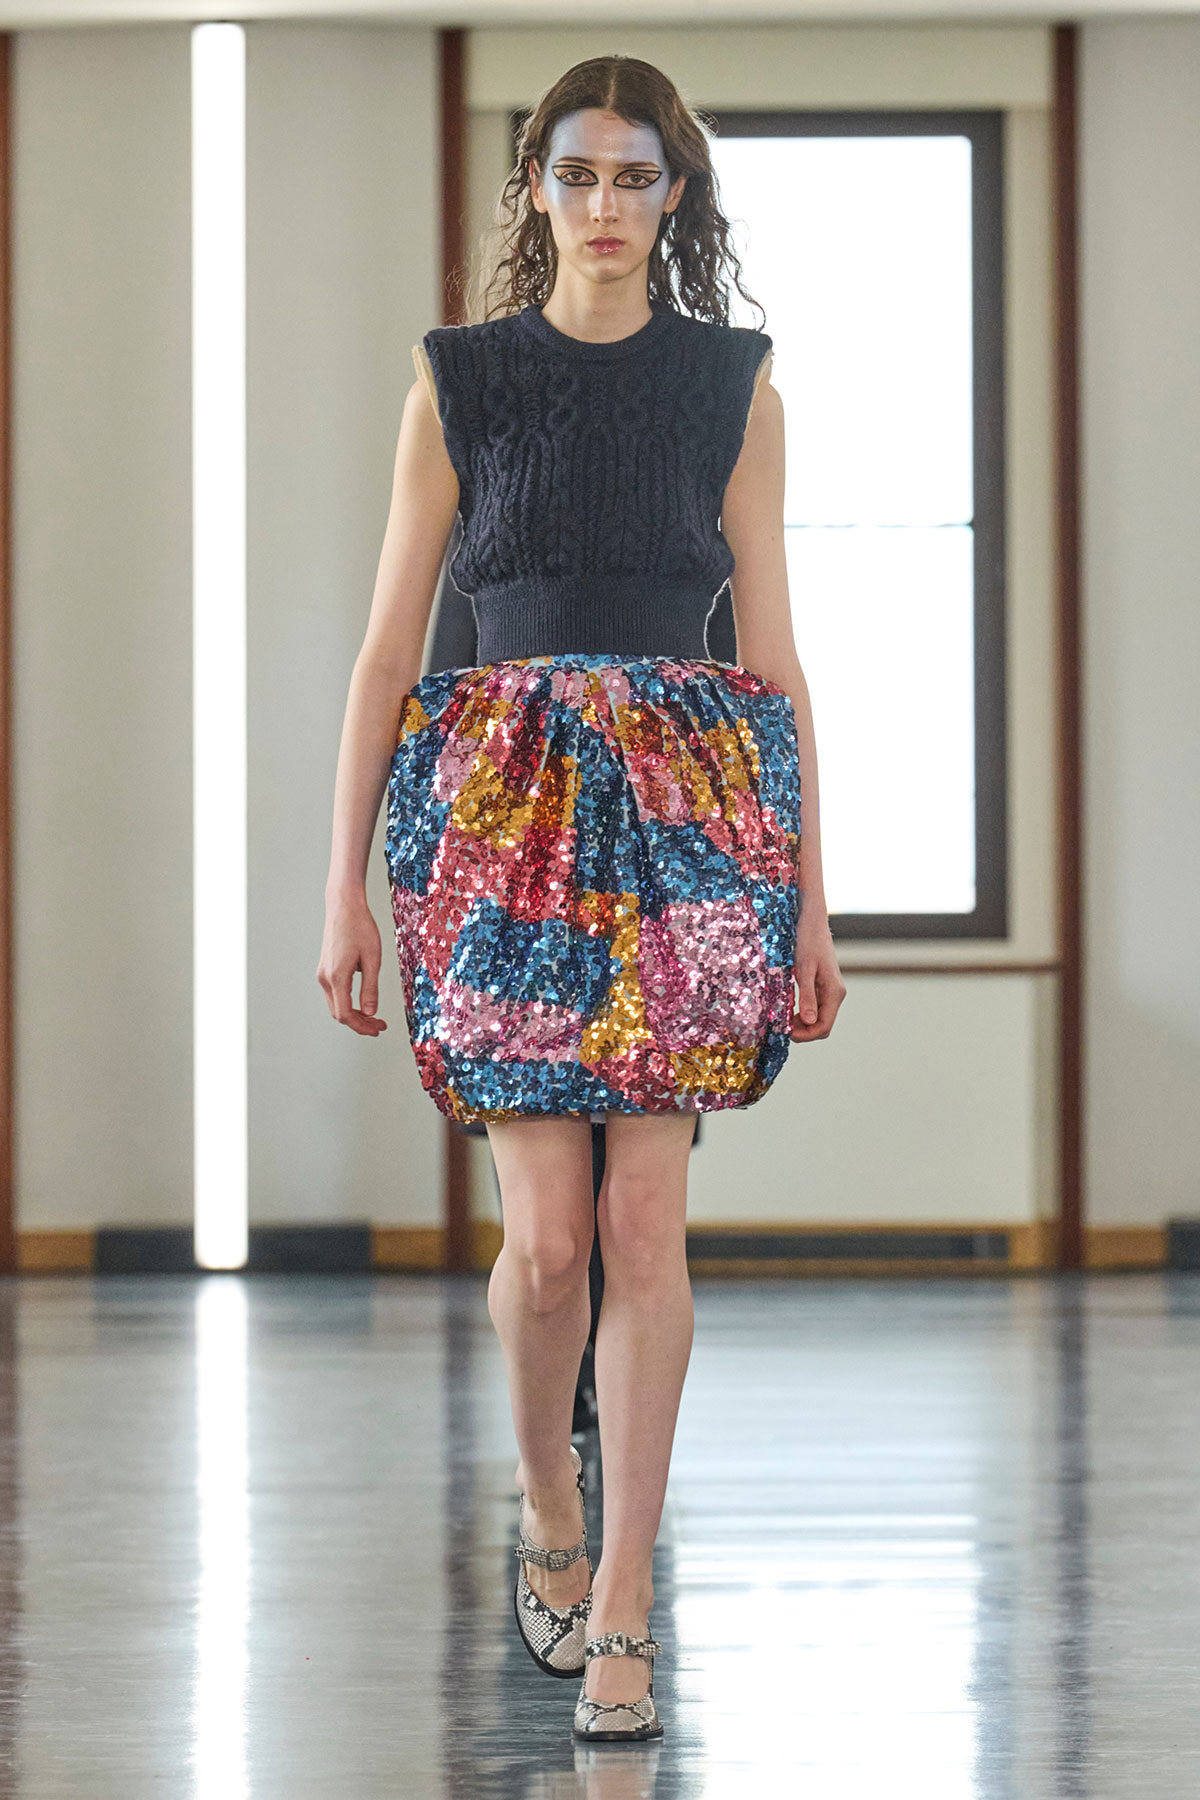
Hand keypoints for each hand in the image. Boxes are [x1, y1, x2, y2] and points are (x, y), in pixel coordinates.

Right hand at [318, 891, 387, 1035]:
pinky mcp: (325, 968)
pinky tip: (362, 1002)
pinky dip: (347, 1003)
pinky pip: (334, 994)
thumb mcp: (372, 959)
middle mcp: (325, 978)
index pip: (346, 1015)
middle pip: (339, 1013)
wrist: (344, 906)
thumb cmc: (360, 928)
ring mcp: (323, 973)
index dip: (362, 1027)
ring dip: (354, 1014)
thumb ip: (370, 988)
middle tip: (379, 1025)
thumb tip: (371, 1013)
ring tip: (374, 1017)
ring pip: (336, 1005)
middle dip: (359, 1023)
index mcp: (336, 977)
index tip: (378, 1029)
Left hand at [790, 911, 845, 1042]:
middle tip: (781, 1027)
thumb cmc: (807, 940)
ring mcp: (830, 990)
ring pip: (818, 1017)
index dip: (806, 1035)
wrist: (811, 920)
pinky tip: (788, 1008)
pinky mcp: (823, 985)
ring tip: (782, 1019)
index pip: (824, 1026)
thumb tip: (809, 1022)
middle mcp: (836, 993)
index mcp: (834, 992)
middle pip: (823, 1025)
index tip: (785, 1033)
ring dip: (802, 1023)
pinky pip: (815, 1006)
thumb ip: (807, 996)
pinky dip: (802, 1012)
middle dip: (803, 1031)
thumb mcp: (804, 969)